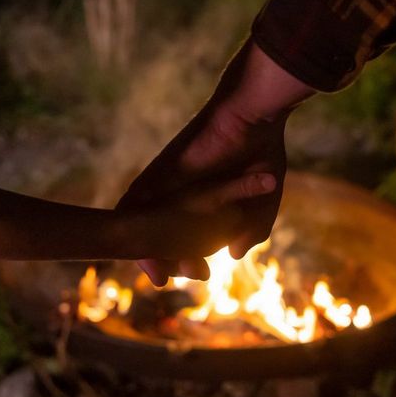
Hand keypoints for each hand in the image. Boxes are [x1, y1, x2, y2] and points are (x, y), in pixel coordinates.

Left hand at [117, 40, 314, 285]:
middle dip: (167, 260)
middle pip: (161, 232)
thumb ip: (250, 229)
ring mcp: (168, 180)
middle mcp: (181, 190)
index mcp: (205, 198)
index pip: (187, 234)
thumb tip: (234, 255)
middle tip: (181, 277)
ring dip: (149, 248)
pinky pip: (135, 201)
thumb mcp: (262, 202)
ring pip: (144, 220)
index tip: (200, 274)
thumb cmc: (262, 154)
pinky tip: (137, 243)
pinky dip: (133, 224)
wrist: (254, 119)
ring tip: (156, 274)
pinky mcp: (160, 170)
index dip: (190, 258)